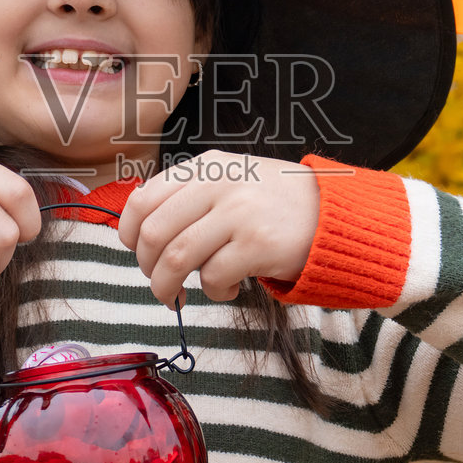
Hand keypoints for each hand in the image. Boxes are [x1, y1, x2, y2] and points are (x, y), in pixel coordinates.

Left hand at [116, 150, 319, 306]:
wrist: (334, 215)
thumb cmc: (276, 204)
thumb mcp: (231, 179)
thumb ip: (190, 194)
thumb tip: (140, 229)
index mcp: (206, 166)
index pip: (143, 199)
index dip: (128, 234)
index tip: (136, 252)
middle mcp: (218, 184)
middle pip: (153, 234)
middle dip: (147, 269)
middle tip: (159, 283)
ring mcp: (238, 213)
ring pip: (176, 259)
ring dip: (167, 287)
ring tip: (177, 296)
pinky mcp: (257, 244)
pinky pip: (213, 277)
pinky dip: (213, 292)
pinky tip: (227, 289)